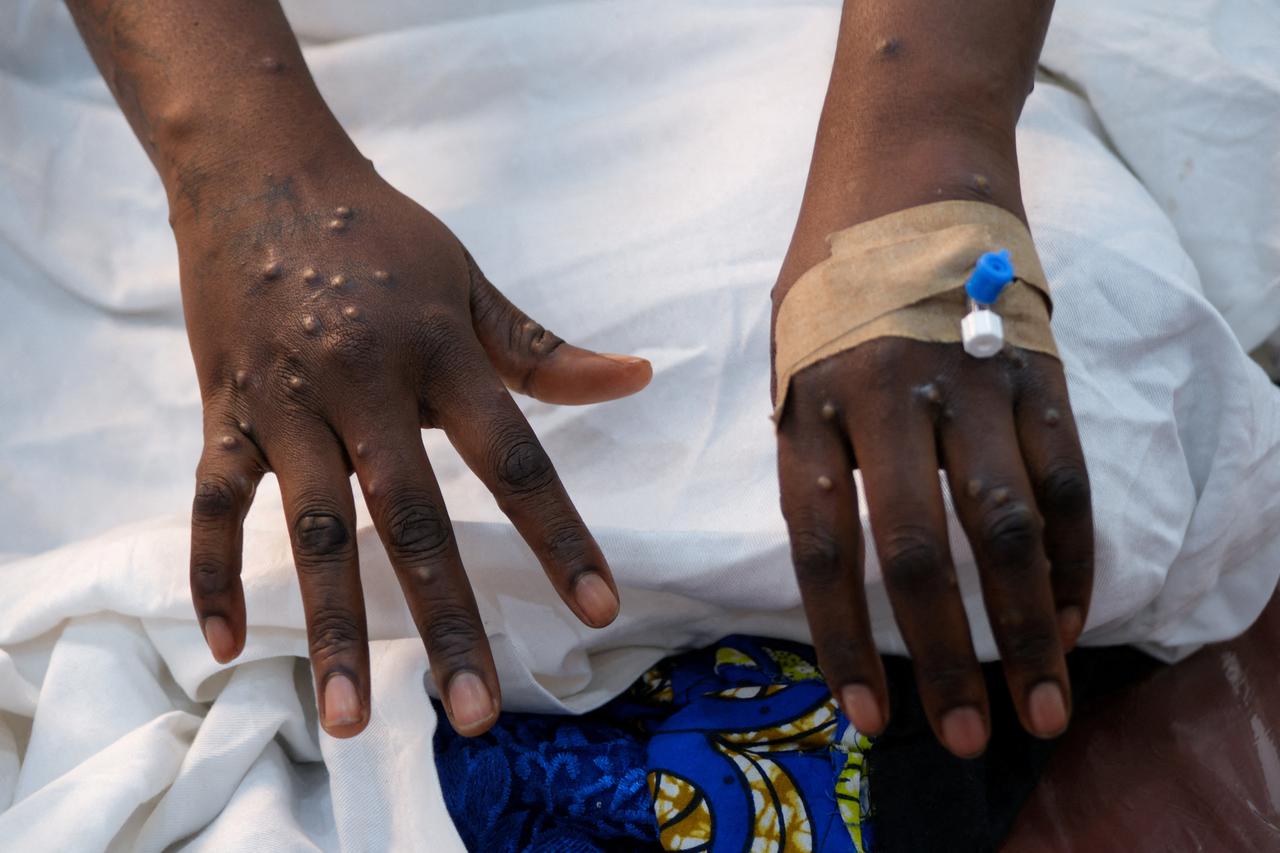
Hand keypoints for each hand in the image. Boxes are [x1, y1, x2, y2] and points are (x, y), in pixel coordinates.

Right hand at [181, 161, 650, 736]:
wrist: (260, 170)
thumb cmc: (382, 233)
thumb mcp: (471, 282)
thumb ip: (545, 351)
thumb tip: (638, 377)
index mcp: (440, 354)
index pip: (516, 461)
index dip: (562, 538)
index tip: (599, 612)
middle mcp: (365, 384)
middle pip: (412, 516)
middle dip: (447, 616)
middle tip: (477, 710)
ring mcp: (287, 402)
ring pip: (310, 529)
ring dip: (332, 626)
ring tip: (349, 716)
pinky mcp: (224, 410)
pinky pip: (213, 502)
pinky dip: (211, 573)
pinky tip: (229, 647)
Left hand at [775, 297, 1092, 757]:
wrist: (909, 148)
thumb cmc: (834, 263)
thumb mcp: (788, 345)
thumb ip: (807, 437)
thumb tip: (835, 545)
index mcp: (807, 399)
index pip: (820, 545)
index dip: (844, 640)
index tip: (867, 714)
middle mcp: (885, 397)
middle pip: (917, 553)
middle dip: (945, 657)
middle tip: (966, 738)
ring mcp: (966, 378)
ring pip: (1005, 526)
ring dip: (1028, 628)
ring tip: (1044, 704)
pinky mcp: (1034, 361)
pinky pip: (1063, 476)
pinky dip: (1072, 556)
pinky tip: (1069, 617)